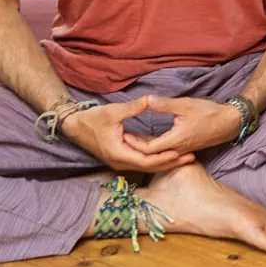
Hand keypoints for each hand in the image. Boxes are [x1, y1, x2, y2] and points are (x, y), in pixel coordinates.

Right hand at [59, 97, 196, 173]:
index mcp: (119, 153)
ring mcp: (121, 161)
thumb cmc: (92, 119)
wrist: (73, 126)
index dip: (165, 157)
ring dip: (165, 161)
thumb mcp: (113, 111)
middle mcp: (121, 162)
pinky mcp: (122, 157)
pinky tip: (170, 153)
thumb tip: (150, 100)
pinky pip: (142, 161)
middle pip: (151, 166)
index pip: (147, 160)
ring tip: (185, 157)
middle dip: (171, 162)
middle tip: (191, 157)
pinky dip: (156, 158)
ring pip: (147, 165)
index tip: (181, 152)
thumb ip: (133, 107)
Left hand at [123, 96, 247, 158]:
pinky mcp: (187, 148)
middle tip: (122, 137)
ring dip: (146, 147)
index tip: (122, 135)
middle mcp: (178, 149)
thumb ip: (164, 104)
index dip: (134, 143)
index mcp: (175, 140)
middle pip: (152, 154)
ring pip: (159, 154)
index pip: (148, 148)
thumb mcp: (185, 105)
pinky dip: (156, 147)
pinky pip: (167, 152)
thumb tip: (146, 99)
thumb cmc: (210, 113)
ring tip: (132, 138)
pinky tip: (151, 138)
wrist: (230, 122)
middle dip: (136, 146)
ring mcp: (183, 150)